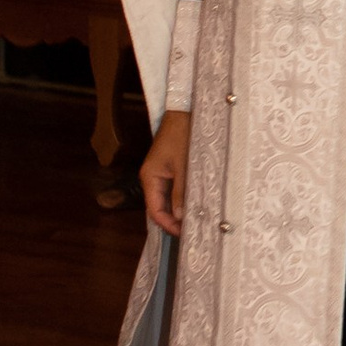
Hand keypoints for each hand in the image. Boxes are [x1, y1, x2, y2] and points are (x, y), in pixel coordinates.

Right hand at [140, 106, 189, 236]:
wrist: (184, 112)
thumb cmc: (182, 136)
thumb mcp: (184, 166)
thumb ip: (181, 192)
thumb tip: (180, 217)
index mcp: (150, 178)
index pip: (154, 210)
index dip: (168, 224)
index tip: (184, 233)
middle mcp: (151, 178)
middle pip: (159, 206)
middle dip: (173, 220)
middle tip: (192, 230)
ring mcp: (160, 173)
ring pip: (166, 199)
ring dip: (178, 210)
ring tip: (195, 220)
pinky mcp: (169, 168)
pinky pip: (173, 189)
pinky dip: (181, 198)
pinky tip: (194, 203)